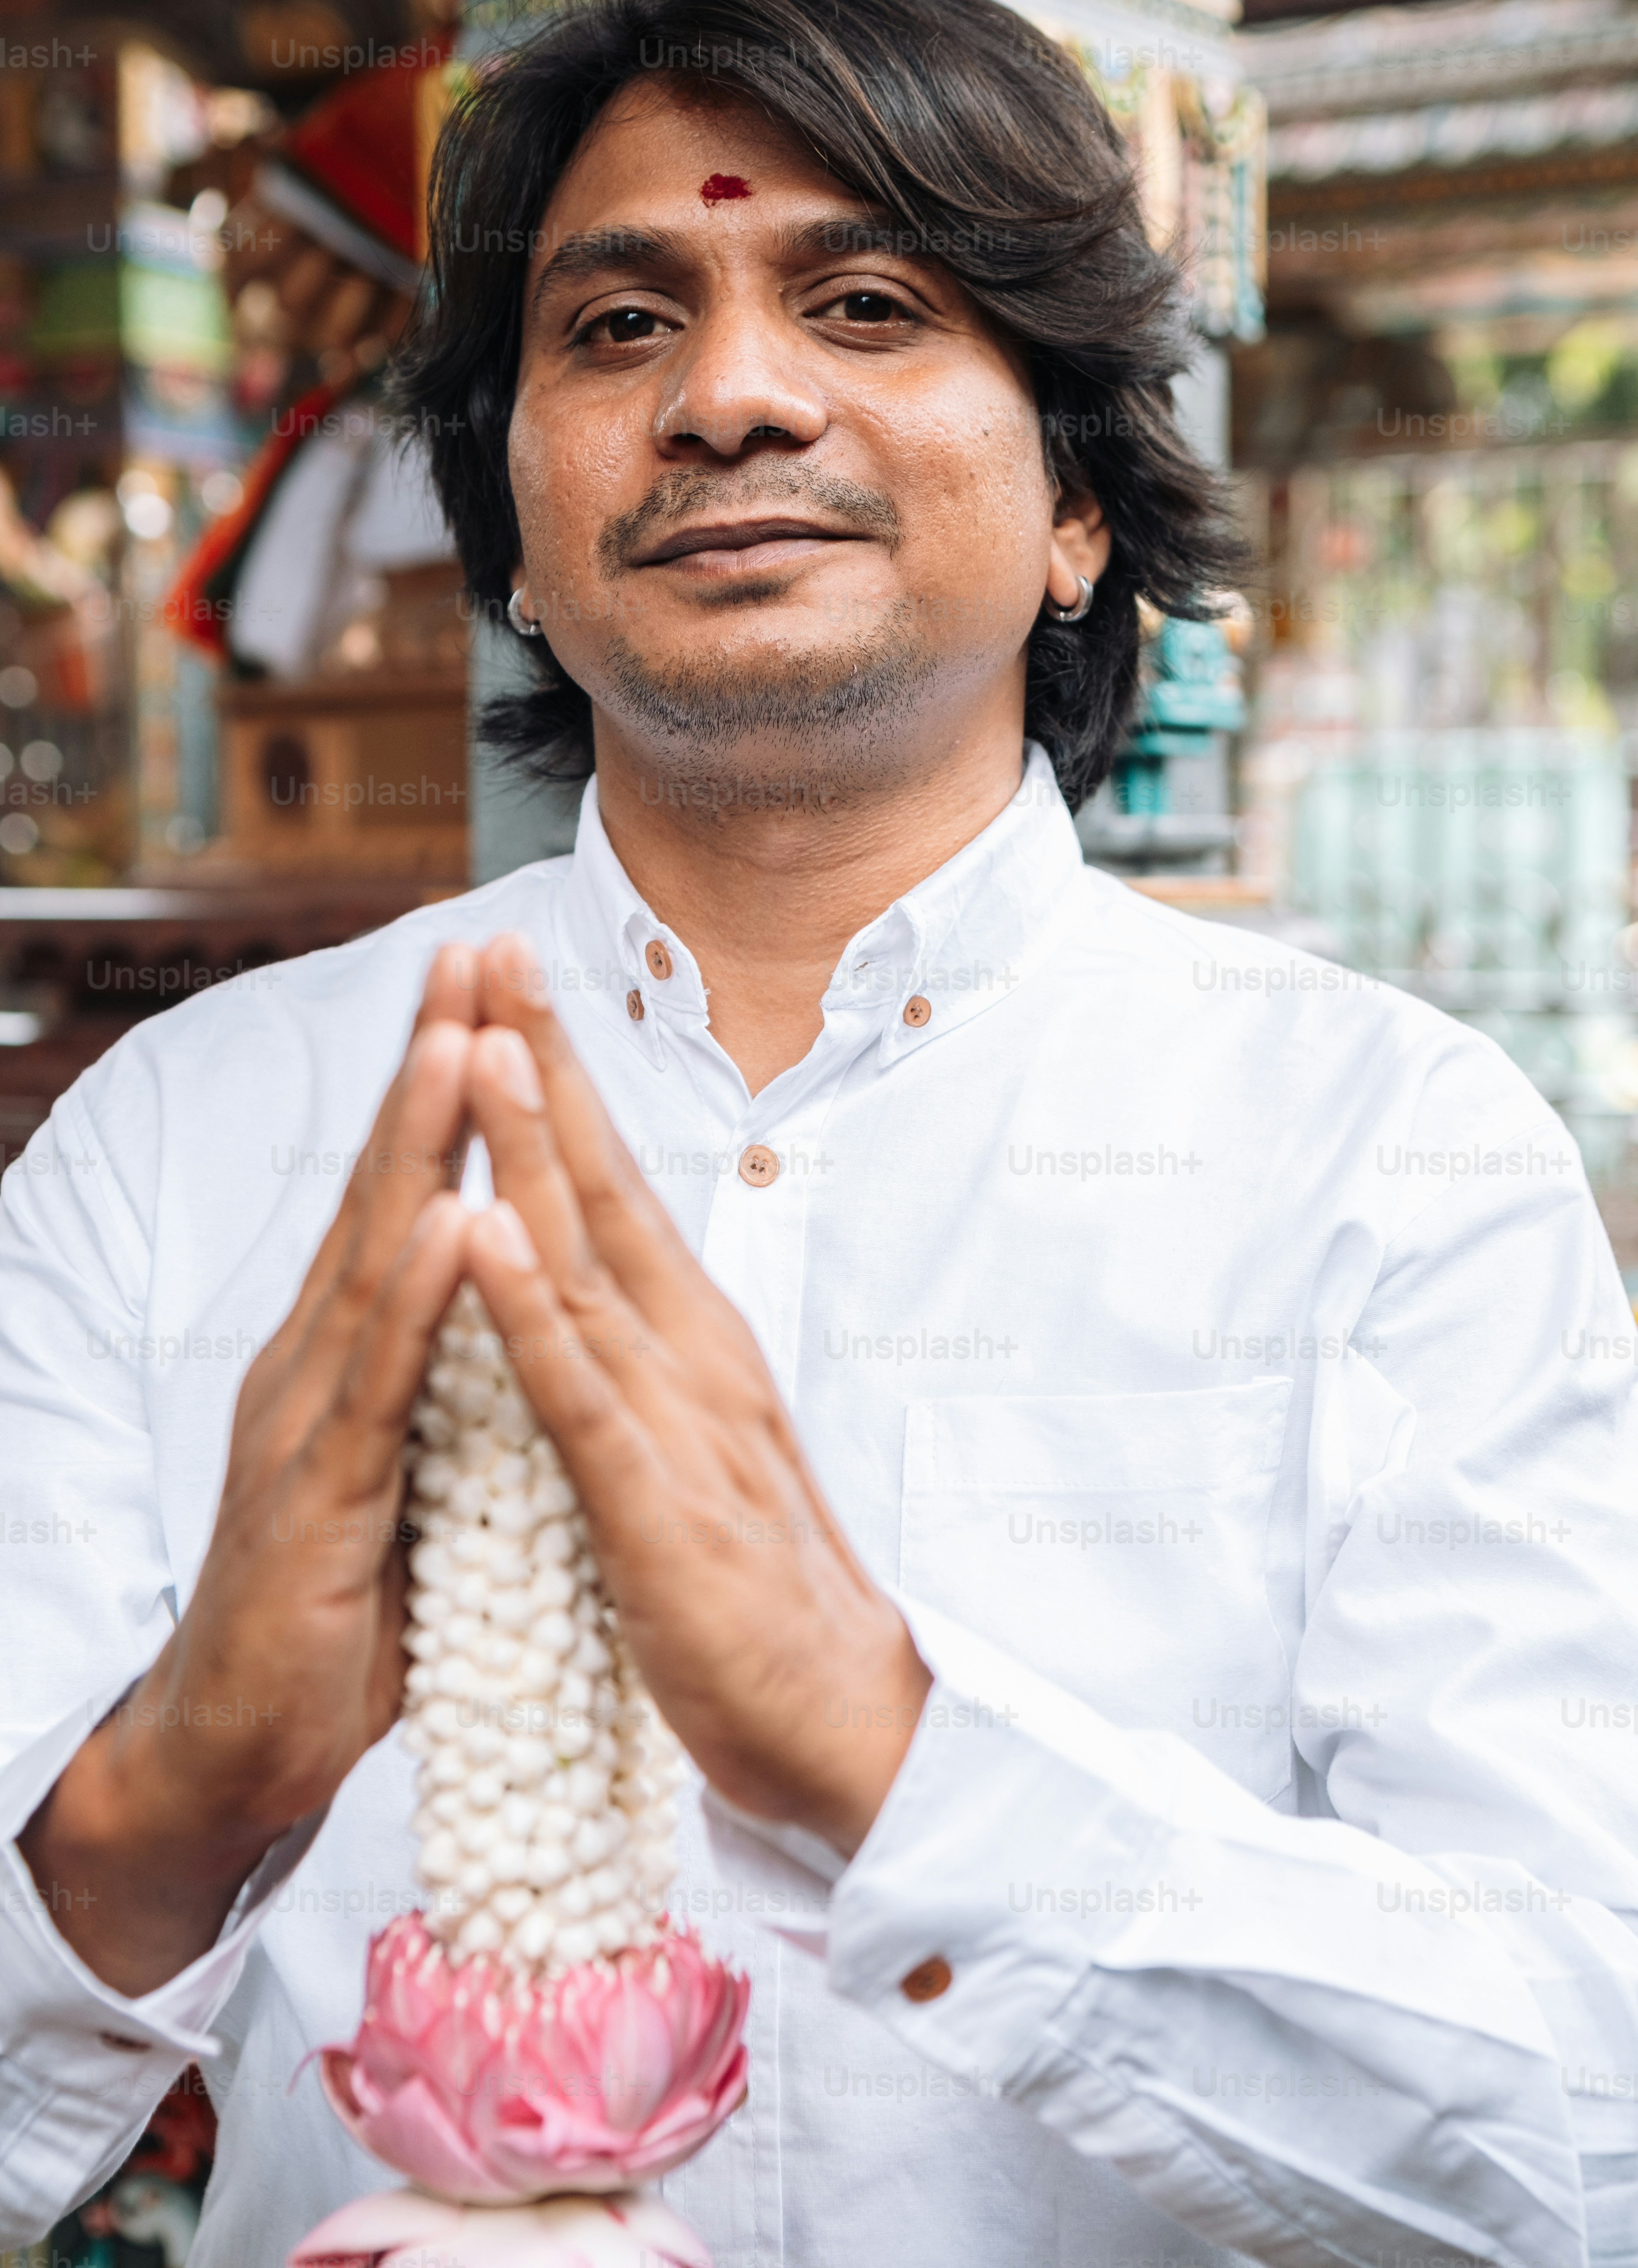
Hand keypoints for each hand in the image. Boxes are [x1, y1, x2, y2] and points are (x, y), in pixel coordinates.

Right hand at [18, 948, 479, 1994]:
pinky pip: (378, 1385)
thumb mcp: (398, 1465)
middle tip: (472, 952)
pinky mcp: (320, 1498)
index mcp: (347, 1349)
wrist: (235, 1741)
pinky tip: (454, 1227)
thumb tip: (484, 1312)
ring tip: (468, 1042)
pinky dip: (417, 1302)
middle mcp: (317, 1359)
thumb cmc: (333, 1600)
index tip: (492, 987)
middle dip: (431, 1066)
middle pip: (383, 1188)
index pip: (405, 1193)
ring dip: (422, 1148)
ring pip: (375, 1259)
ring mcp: (310, 1420)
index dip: (447, 1090)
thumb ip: (429, 1382)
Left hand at [462, 934, 930, 1856]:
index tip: (504, 987)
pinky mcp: (660, 1509)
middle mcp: (693, 1356)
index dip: (558, 1086)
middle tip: (492, 951)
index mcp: (693, 1344)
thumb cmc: (758, 1593)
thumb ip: (650, 1364)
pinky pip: (580, 1396)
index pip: (614, 1191)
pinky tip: (487, 1236)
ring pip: (589, 1264)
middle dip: (542, 1066)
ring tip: (477, 1044)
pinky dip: (530, 1311)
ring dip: (531, 1149)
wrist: (849, 1726)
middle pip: (605, 1188)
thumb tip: (603, 1287)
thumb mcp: (696, 1448)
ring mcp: (682, 1426)